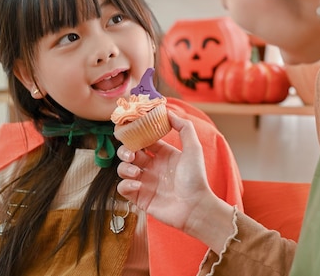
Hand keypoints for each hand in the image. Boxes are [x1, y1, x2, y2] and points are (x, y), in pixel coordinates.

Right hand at [117, 111, 229, 238]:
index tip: (128, 129)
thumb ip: (184, 127)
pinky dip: (126, 185)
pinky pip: (123, 188)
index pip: (144, 140)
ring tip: (135, 170)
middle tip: (130, 153)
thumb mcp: (193, 148)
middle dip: (125, 150)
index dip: (135, 135)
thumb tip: (168, 111)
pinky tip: (138, 185)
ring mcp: (146, 182)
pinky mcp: (140, 198)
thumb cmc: (196, 178)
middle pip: (130, 153)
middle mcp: (153, 167)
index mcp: (164, 154)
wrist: (195, 207)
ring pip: (123, 169)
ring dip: (124, 167)